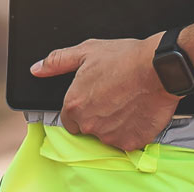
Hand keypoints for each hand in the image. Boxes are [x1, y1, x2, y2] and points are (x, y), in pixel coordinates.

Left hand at [32, 34, 178, 152]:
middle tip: (109, 96)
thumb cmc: (122, 58)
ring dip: (112, 124)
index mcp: (74, 105)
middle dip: (95, 115)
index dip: (78, 107)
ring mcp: (112, 136)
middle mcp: (90, 124)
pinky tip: (134, 111)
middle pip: (86, 128)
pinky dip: (129, 130)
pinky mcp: (132, 142)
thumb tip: (37, 68)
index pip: (68, 119)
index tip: (90, 98)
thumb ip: (56, 62)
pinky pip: (126, 140)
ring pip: (106, 136)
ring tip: (123, 101)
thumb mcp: (84, 52)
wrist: (156, 68)